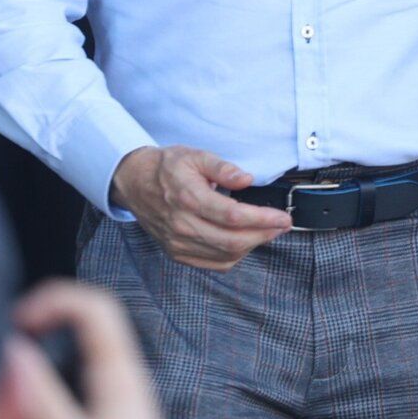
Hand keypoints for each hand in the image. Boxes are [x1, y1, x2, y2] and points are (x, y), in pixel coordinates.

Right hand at [8, 280, 166, 418]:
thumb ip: (43, 399)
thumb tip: (14, 350)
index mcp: (120, 375)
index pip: (95, 307)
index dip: (55, 298)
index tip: (18, 322)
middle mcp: (125, 377)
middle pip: (90, 319)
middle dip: (50, 315)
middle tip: (13, 334)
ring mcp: (121, 394)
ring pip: (87, 344)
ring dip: (53, 340)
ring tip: (18, 355)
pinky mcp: (114, 414)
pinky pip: (85, 371)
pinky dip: (58, 367)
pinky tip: (37, 391)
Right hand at [108, 145, 290, 270]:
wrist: (135, 183)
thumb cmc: (167, 168)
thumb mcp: (195, 155)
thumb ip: (222, 167)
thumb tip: (246, 179)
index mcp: (188, 198)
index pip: (232, 216)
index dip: (262, 219)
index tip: (282, 217)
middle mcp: (182, 225)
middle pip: (232, 241)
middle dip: (264, 234)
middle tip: (282, 224)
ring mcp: (178, 243)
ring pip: (225, 255)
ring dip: (253, 246)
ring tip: (268, 231)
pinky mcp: (177, 253)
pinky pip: (213, 263)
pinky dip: (235, 256)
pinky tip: (246, 242)